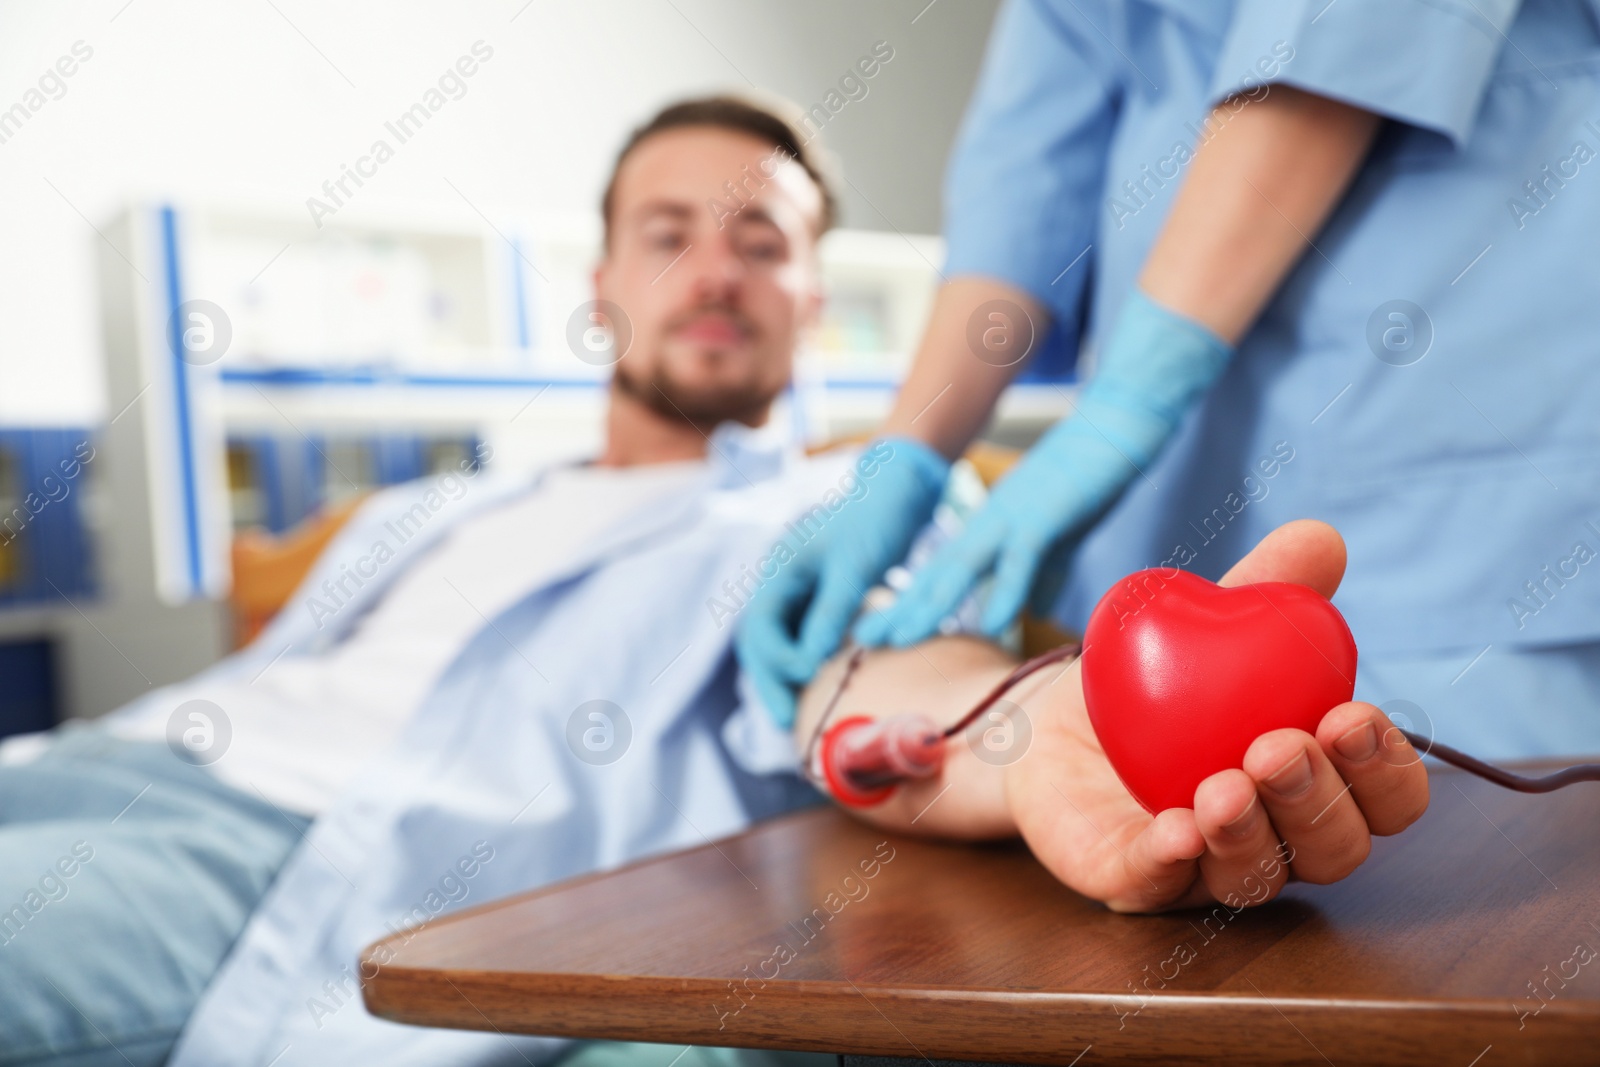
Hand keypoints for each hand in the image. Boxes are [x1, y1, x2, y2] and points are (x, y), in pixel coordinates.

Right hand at [735, 436, 949, 727]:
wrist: (898, 492)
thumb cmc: (876, 520)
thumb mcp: (855, 564)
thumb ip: (832, 609)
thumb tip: (811, 661)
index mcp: (778, 569)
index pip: (760, 626)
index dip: (776, 660)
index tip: (807, 677)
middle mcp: (781, 584)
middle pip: (761, 643)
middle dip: (772, 683)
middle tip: (789, 724)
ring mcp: (798, 595)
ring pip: (781, 646)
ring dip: (788, 680)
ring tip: (803, 718)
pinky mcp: (820, 603)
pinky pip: (805, 641)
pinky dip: (811, 667)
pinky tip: (826, 691)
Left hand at [854, 290, 1231, 647]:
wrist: (1117, 427)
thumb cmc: (1087, 480)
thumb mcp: (1058, 538)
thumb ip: (1042, 573)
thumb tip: (1033, 611)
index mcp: (990, 531)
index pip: (940, 575)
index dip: (909, 605)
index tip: (877, 634)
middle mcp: (990, 524)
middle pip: (937, 574)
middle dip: (900, 609)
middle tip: (863, 639)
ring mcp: (1013, 517)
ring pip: (963, 566)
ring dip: (931, 603)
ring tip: (901, 638)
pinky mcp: (1046, 515)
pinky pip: (1022, 557)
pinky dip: (1007, 589)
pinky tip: (996, 622)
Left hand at [1006, 520, 1428, 911]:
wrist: (1050, 716)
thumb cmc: (1159, 679)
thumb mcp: (1209, 624)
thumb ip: (1267, 588)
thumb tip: (1322, 539)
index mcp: (1318, 782)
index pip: (1385, 801)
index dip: (1385, 771)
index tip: (1354, 717)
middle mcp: (1277, 837)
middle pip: (1331, 850)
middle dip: (1316, 801)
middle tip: (1279, 747)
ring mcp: (1205, 868)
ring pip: (1253, 879)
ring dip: (1247, 833)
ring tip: (1224, 785)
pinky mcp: (1131, 881)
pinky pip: (1158, 886)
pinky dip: (1170, 862)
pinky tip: (1174, 830)